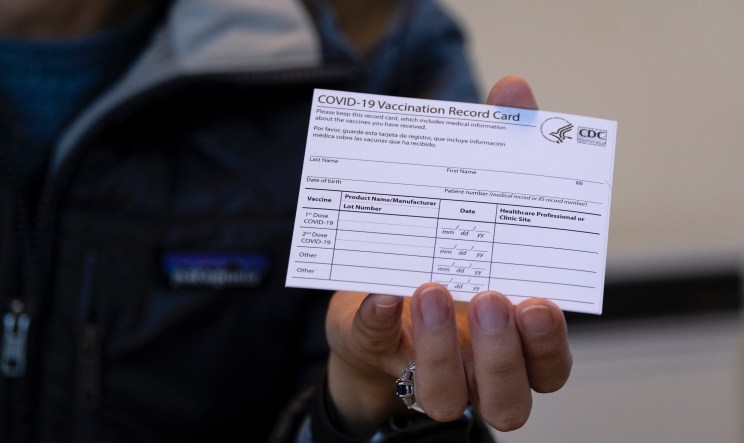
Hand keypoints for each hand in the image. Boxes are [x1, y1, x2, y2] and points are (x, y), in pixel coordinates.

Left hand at [324, 76, 571, 434]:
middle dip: (500, 351)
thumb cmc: (447, 246)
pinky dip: (378, 322)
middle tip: (488, 295)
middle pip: (508, 396)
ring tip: (428, 289)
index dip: (548, 344)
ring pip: (448, 397)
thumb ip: (504, 149)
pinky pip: (379, 352)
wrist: (385, 289)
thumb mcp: (477, 199)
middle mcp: (478, 366)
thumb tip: (515, 90)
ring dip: (442, 350)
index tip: (539, 303)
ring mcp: (429, 367)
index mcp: (514, 339)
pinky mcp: (380, 352)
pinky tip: (379, 291)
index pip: (550, 364)